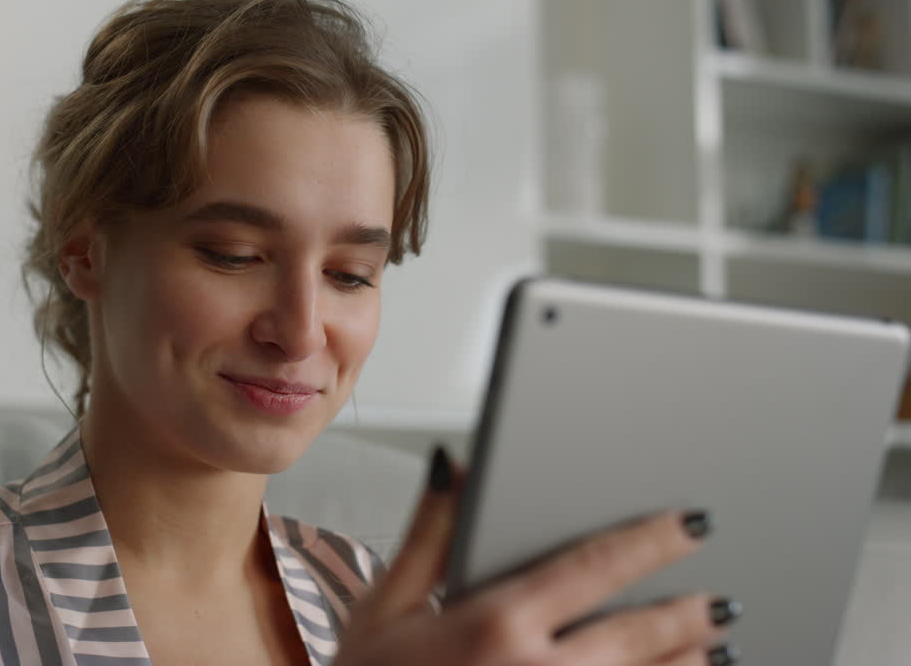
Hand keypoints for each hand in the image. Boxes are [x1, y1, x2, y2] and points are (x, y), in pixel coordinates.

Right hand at [334, 448, 739, 665]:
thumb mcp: (386, 604)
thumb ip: (430, 533)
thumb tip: (453, 464)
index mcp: (495, 622)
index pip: (595, 566)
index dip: (653, 541)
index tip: (693, 525)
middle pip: (637, 636)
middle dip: (688, 614)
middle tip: (724, 599)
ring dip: (688, 665)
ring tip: (718, 648)